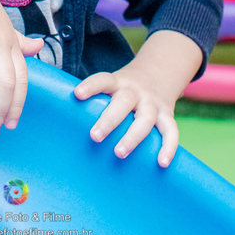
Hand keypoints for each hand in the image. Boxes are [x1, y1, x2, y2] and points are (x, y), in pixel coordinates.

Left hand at [73, 30, 201, 167]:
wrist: (160, 71)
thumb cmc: (125, 88)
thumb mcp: (112, 84)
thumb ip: (96, 100)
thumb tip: (63, 125)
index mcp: (118, 82)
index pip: (103, 81)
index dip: (90, 86)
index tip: (77, 94)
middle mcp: (136, 91)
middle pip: (123, 102)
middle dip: (109, 120)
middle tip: (94, 136)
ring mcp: (153, 103)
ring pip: (145, 119)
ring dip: (133, 136)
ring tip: (119, 153)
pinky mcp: (167, 114)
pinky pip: (171, 131)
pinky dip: (168, 147)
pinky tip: (162, 163)